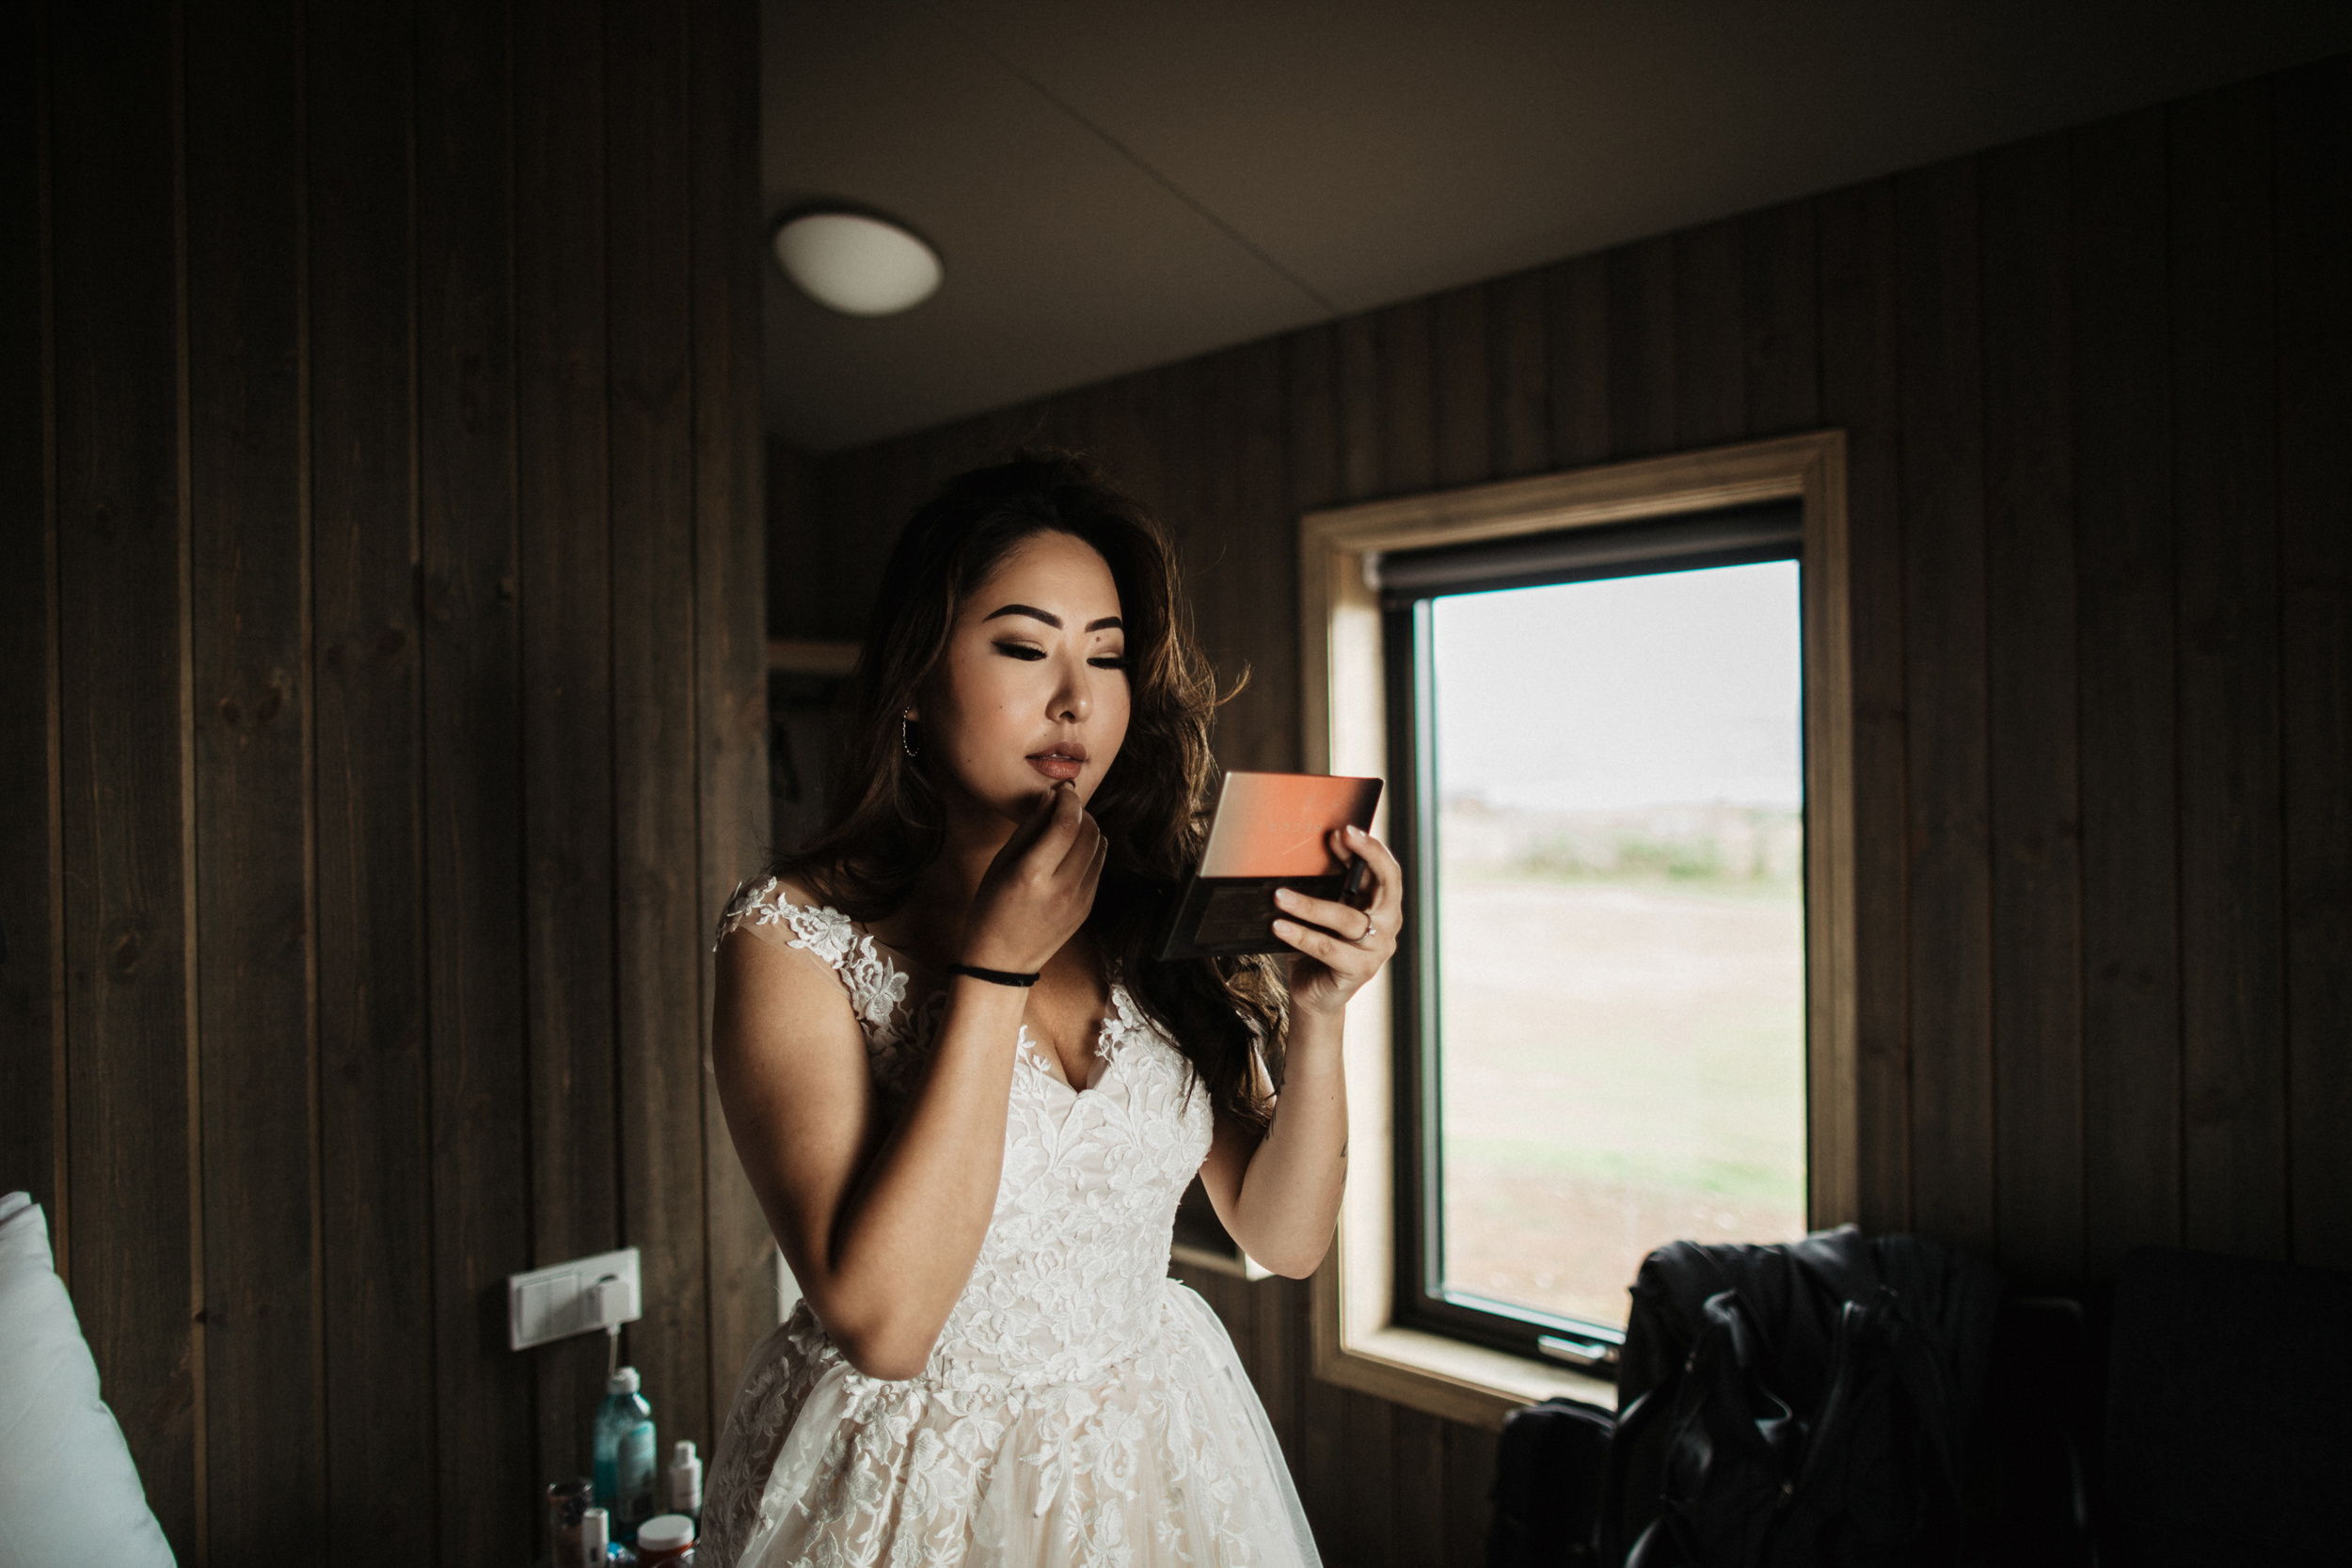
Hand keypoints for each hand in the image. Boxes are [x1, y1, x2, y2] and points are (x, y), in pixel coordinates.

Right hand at [960, 782, 1107, 973]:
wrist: (1002, 962)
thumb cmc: (991, 908)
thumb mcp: (1002, 863)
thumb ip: (1029, 827)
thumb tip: (1051, 797)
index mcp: (1032, 876)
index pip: (1067, 824)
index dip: (1069, 800)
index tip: (1062, 791)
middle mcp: (1061, 889)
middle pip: (1089, 832)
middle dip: (1081, 811)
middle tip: (1064, 806)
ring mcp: (1079, 901)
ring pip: (1100, 847)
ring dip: (1089, 828)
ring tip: (1067, 828)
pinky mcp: (1088, 909)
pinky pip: (1099, 866)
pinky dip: (1090, 850)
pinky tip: (1070, 852)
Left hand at [1269, 824, 1400, 1018]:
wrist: (1314, 994)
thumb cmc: (1318, 946)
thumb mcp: (1325, 910)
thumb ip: (1330, 884)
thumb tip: (1321, 845)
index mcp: (1383, 907)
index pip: (1388, 872)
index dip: (1371, 849)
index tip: (1346, 830)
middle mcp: (1387, 926)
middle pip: (1386, 885)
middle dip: (1363, 856)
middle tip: (1337, 837)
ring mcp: (1377, 950)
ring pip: (1346, 918)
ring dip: (1310, 904)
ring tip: (1280, 896)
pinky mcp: (1359, 970)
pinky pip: (1327, 947)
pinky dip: (1301, 935)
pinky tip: (1279, 926)